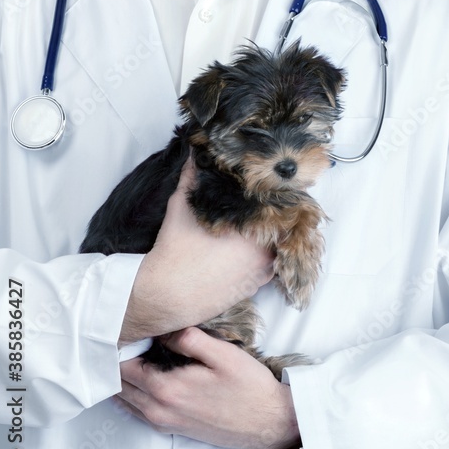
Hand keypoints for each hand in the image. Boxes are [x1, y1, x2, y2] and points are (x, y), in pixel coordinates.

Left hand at [116, 327, 300, 448]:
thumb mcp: (224, 354)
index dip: (122, 344)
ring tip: (138, 355)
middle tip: (132, 339)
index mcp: (166, 388)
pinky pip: (138, 411)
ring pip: (125, 398)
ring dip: (125, 378)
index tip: (133, 328)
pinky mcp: (172, 428)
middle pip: (118, 382)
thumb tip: (162, 330)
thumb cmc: (249, 387)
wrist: (268, 423)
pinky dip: (134, 394)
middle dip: (118, 360)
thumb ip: (189, 339)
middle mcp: (157, 409)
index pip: (121, 364)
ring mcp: (163, 421)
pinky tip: (148, 378)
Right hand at [120, 158, 274, 343]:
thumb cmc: (174, 250)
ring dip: (272, 236)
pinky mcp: (258, 285)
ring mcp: (263, 269)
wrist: (167, 294)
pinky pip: (271, 265)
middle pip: (281, 226)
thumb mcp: (182, 207)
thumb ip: (192, 178)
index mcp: (253, 227)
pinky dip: (265, 255)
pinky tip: (253, 247)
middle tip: (266, 204)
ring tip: (259, 224)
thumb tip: (196, 154)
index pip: (278, 204)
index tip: (270, 186)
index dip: (275, 193)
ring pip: (278, 246)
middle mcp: (265, 249)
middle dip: (275, 214)